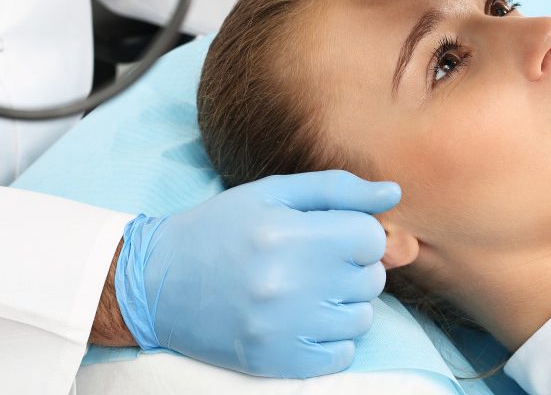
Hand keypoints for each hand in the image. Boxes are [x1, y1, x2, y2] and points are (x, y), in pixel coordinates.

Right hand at [114, 171, 399, 377]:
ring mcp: (282, 327)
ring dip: (345, 303)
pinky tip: (306, 320)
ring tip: (310, 291)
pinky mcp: (276, 361)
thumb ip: (338, 190)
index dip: (359, 234)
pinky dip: (333, 339)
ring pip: (362, 317)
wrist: (156, 283)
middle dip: (353, 267)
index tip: (334, 236)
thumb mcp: (273, 193)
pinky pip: (342, 355)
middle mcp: (286, 283)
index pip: (370, 238)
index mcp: (287, 234)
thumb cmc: (220, 229)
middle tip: (317, 262)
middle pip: (371, 278)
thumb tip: (394, 193)